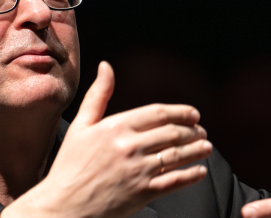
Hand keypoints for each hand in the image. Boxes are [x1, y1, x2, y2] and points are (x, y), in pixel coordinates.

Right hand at [3, 61, 212, 217]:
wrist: (63, 206)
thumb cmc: (69, 166)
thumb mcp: (80, 127)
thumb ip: (98, 96)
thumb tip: (106, 66)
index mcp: (115, 127)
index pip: (158, 113)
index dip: (181, 112)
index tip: (193, 115)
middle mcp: (128, 146)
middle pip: (172, 133)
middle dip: (193, 131)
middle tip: (202, 132)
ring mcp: (137, 170)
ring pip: (178, 155)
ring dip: (197, 150)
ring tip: (207, 148)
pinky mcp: (142, 193)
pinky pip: (176, 181)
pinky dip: (192, 175)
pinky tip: (200, 172)